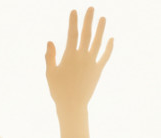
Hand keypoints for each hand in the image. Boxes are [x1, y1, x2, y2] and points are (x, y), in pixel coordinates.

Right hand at [45, 8, 112, 137]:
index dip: (73, 22)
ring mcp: (92, 63)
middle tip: (91, 8)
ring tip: (103, 18)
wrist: (73, 105)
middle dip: (89, 20)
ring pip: (98, 42)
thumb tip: (50, 41)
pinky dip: (109, 47)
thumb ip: (50, 57)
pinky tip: (111, 39)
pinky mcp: (98, 70)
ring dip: (101, 29)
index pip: (72, 34)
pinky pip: (105, 56)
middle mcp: (82, 57)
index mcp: (69, 57)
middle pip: (87, 34)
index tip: (74, 11)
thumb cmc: (58, 90)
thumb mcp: (50, 73)